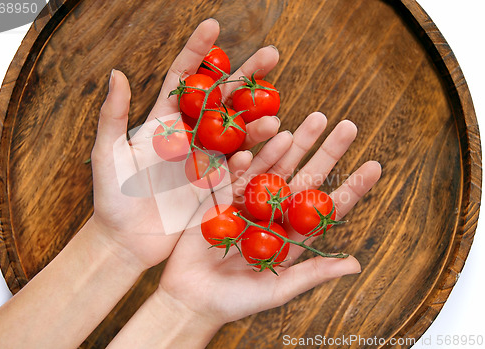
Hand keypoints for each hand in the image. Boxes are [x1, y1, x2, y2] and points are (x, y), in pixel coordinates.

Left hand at [88, 19, 280, 268]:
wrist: (126, 241)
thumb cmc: (112, 197)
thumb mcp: (107, 154)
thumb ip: (113, 116)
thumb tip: (116, 72)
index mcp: (163, 122)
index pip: (184, 79)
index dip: (198, 52)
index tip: (214, 25)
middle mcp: (190, 137)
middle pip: (222, 100)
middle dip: (246, 76)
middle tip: (272, 54)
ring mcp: (206, 161)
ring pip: (237, 135)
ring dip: (256, 123)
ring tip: (274, 114)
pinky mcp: (215, 186)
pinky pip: (237, 170)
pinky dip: (252, 159)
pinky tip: (267, 150)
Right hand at [157, 112, 381, 326]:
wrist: (189, 298)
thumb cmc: (233, 300)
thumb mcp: (275, 289)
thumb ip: (311, 274)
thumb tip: (355, 265)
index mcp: (290, 236)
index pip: (326, 209)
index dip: (350, 188)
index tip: (375, 166)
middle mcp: (272, 215)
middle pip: (305, 179)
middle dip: (326, 152)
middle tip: (348, 125)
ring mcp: (246, 203)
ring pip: (273, 168)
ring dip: (292, 144)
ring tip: (315, 119)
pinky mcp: (220, 197)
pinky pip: (236, 173)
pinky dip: (251, 156)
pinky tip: (268, 137)